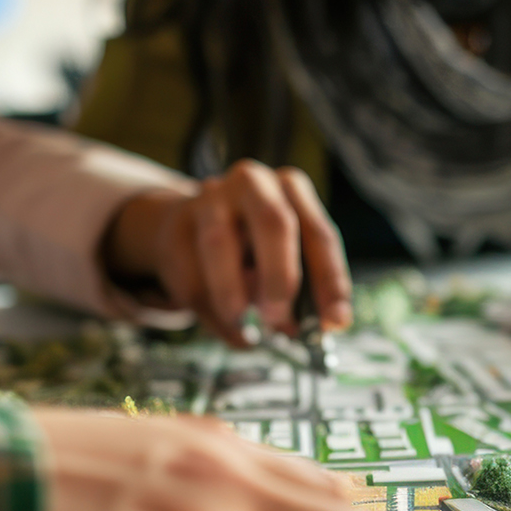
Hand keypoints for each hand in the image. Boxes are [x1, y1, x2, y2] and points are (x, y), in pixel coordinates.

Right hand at [101, 160, 352, 345]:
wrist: (189, 225)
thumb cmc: (250, 247)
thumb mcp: (285, 260)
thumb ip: (304, 292)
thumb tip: (317, 327)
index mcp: (291, 189)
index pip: (320, 234)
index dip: (330, 281)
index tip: (334, 320)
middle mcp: (253, 183)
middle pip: (273, 223)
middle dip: (280, 276)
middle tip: (278, 318)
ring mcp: (210, 197)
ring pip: (219, 243)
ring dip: (232, 291)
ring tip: (240, 322)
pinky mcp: (176, 222)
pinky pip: (188, 268)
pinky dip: (206, 304)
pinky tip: (221, 318)